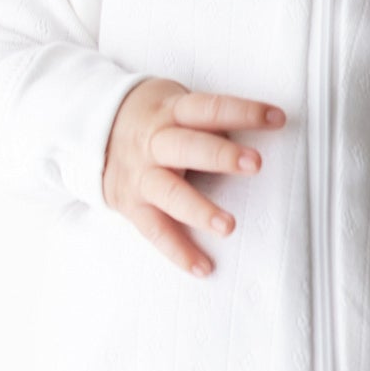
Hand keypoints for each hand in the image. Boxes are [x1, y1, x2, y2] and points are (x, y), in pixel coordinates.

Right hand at [102, 79, 285, 277]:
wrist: (92, 132)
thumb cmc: (151, 117)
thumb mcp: (173, 102)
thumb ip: (205, 119)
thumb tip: (249, 133)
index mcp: (170, 112)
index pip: (210, 108)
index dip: (244, 111)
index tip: (277, 118)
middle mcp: (155, 143)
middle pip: (188, 147)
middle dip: (221, 156)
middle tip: (255, 164)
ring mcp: (142, 176)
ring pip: (170, 193)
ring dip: (200, 210)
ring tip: (229, 227)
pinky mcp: (132, 205)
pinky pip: (155, 231)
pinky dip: (179, 252)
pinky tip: (203, 267)